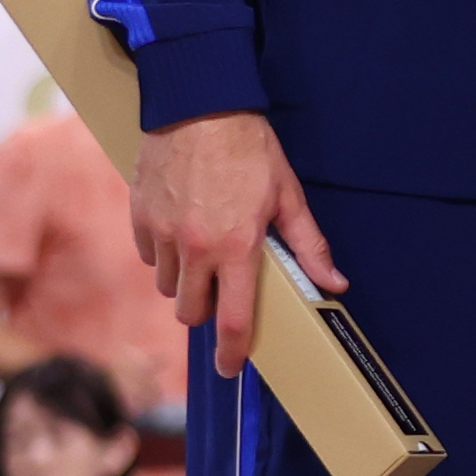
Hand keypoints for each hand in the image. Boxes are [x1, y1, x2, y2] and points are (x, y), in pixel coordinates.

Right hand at [130, 109, 340, 378]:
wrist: (198, 106)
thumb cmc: (250, 150)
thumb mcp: (289, 197)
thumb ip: (309, 246)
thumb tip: (335, 284)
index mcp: (237, 248)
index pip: (231, 319)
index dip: (231, 352)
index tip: (230, 368)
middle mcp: (195, 248)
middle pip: (190, 312)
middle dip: (206, 311)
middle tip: (222, 291)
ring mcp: (163, 234)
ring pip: (168, 286)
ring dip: (185, 282)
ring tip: (205, 254)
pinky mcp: (140, 218)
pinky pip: (150, 257)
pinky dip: (165, 255)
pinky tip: (183, 232)